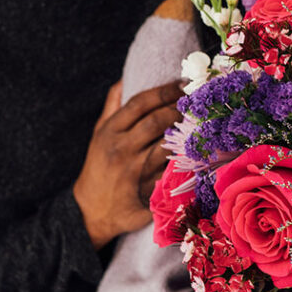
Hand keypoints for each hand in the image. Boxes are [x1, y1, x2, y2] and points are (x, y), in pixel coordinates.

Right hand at [73, 79, 182, 248]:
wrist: (91, 211)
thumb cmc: (99, 167)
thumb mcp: (99, 135)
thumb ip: (112, 107)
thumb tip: (125, 80)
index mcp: (110, 131)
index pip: (140, 103)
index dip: (165, 91)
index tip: (183, 84)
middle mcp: (121, 149)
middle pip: (157, 121)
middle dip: (179, 109)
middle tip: (196, 103)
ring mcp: (134, 171)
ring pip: (166, 146)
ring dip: (186, 134)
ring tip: (201, 124)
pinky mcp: (146, 191)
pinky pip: (170, 172)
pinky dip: (185, 162)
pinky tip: (199, 152)